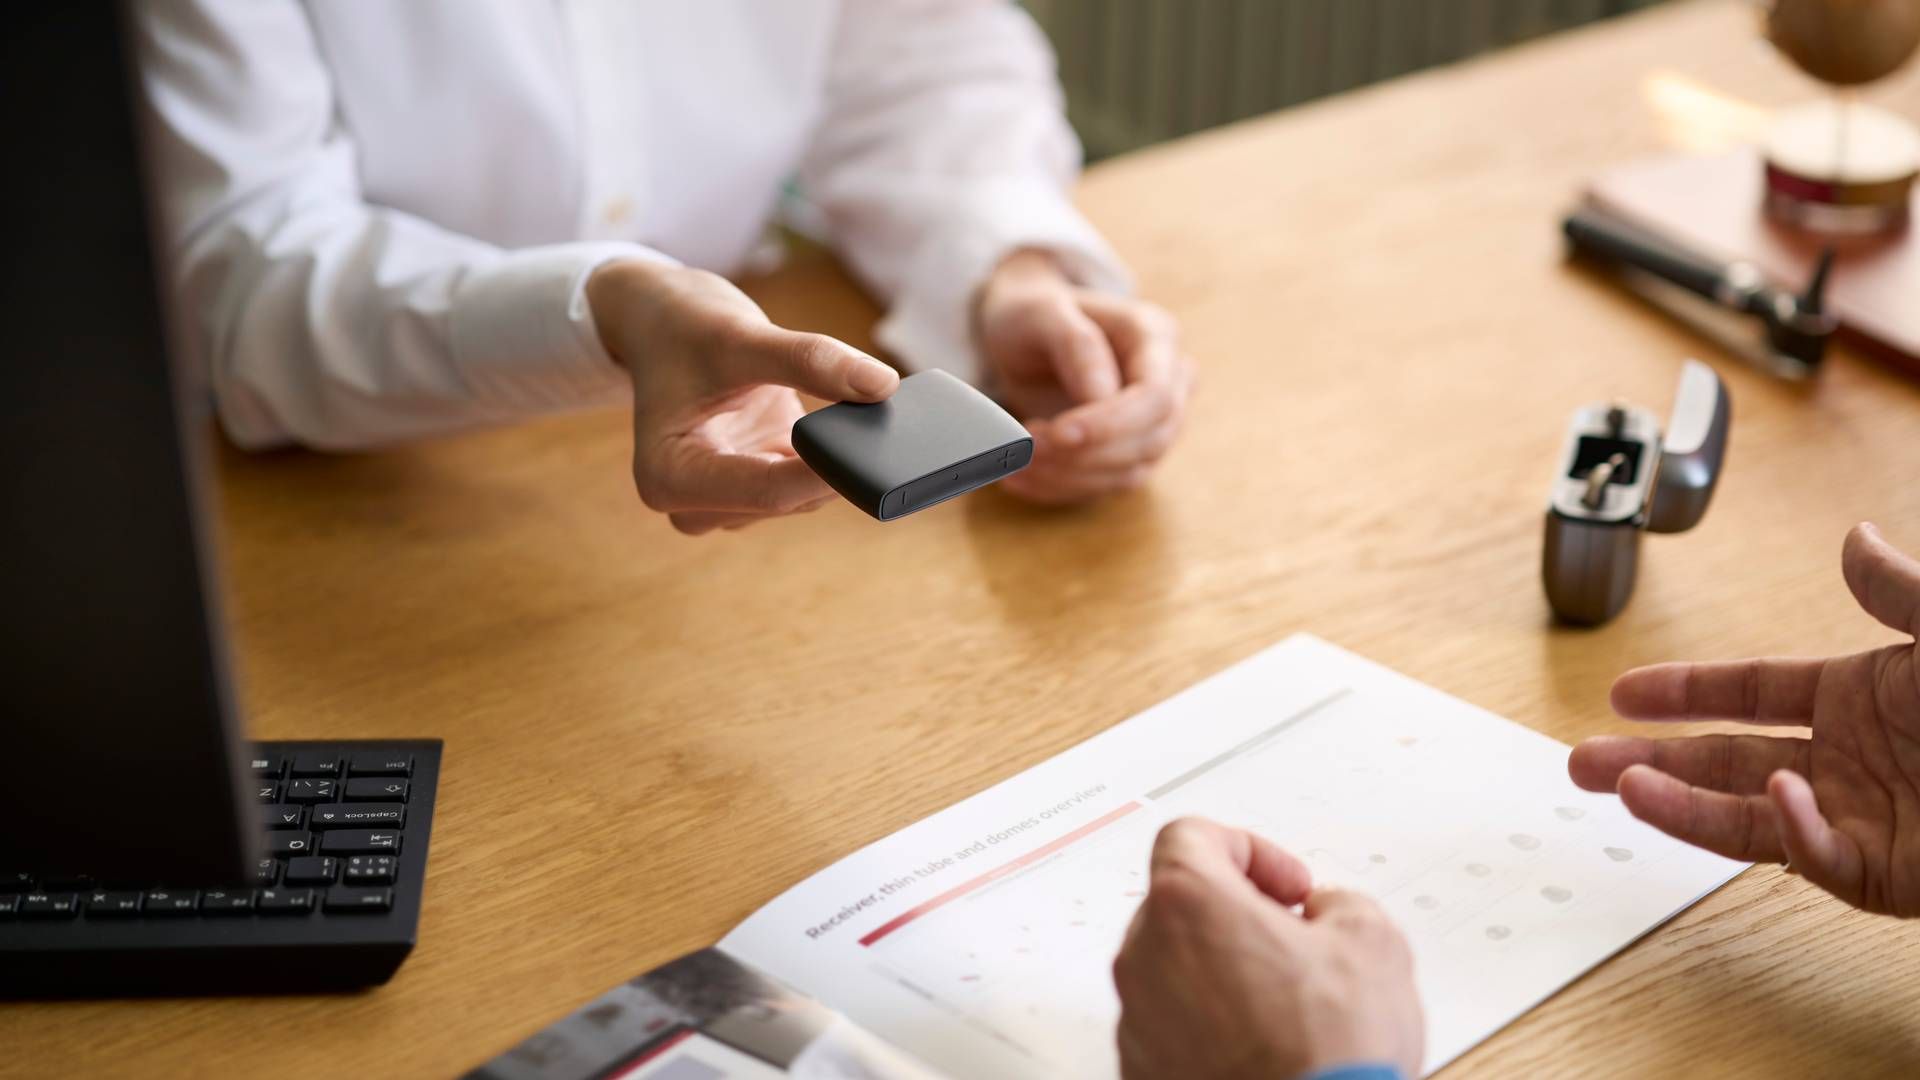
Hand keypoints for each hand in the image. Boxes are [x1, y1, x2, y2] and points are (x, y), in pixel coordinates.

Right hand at [587, 260, 897, 534]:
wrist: (663, 326)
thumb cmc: (683, 329)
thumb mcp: (738, 335)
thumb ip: (808, 360)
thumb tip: (882, 386)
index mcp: (669, 478)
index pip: (767, 491)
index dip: (827, 472)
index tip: (877, 447)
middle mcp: (696, 504)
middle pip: (789, 499)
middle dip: (838, 465)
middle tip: (890, 424)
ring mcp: (732, 500)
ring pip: (808, 494)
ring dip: (841, 459)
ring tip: (868, 408)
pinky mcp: (762, 485)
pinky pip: (813, 481)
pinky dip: (837, 453)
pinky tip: (855, 417)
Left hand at [975, 250, 1193, 503]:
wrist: (1024, 330)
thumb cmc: (1033, 314)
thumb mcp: (1041, 312)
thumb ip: (1077, 345)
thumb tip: (1104, 396)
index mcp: (1155, 336)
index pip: (1156, 397)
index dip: (1111, 424)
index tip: (1056, 434)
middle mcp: (1168, 381)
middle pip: (1150, 441)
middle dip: (1084, 455)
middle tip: (1024, 447)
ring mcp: (1153, 422)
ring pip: (1129, 473)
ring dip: (1067, 477)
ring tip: (1013, 462)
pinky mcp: (1128, 453)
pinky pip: (1103, 485)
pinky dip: (1057, 488)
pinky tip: (1016, 478)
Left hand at [1112, 818, 1423, 1079]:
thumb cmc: (1329, 1054)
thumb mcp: (1374, 944)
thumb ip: (1342, 903)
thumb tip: (1328, 913)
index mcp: (1187, 904)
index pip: (1191, 836)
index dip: (1251, 850)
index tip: (1289, 887)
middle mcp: (1144, 957)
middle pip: (1179, 906)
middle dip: (1238, 914)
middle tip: (1294, 942)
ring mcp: (1136, 1019)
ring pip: (1173, 969)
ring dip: (1223, 972)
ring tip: (1286, 1006)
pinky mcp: (1141, 1070)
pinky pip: (1171, 1027)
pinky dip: (1209, 1026)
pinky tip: (1263, 1049)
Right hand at [1569, 523, 1919, 916]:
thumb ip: (1902, 593)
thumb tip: (1852, 542)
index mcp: (1861, 696)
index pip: (1748, 693)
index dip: (1681, 693)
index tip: (1622, 694)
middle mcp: (1849, 760)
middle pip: (1723, 761)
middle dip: (1648, 761)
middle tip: (1583, 764)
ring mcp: (1863, 819)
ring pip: (1746, 817)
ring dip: (1680, 805)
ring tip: (1622, 789)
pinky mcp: (1889, 875)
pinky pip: (1819, 857)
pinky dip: (1789, 832)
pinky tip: (1775, 798)